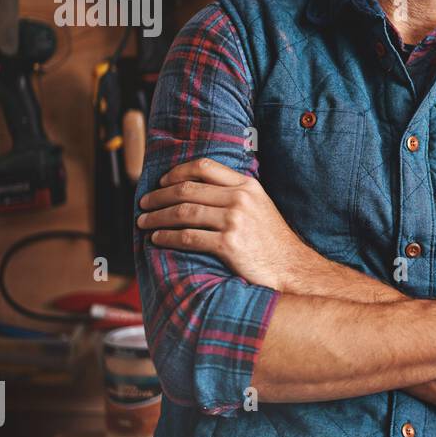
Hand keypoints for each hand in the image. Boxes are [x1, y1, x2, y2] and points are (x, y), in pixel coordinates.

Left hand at [136, 157, 324, 292]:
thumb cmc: (273, 243)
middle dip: (159, 196)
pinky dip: (166, 238)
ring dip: (156, 217)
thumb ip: (236, 195)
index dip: (177, 172)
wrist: (292, 269)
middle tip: (144, 204)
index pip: (204, 167)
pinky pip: (187, 237)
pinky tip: (157, 240)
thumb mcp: (261, 207)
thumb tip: (198, 191)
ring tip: (143, 222)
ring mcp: (235, 220)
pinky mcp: (228, 244)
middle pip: (187, 189)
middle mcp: (240, 199)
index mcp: (248, 186)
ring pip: (182, 212)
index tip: (162, 182)